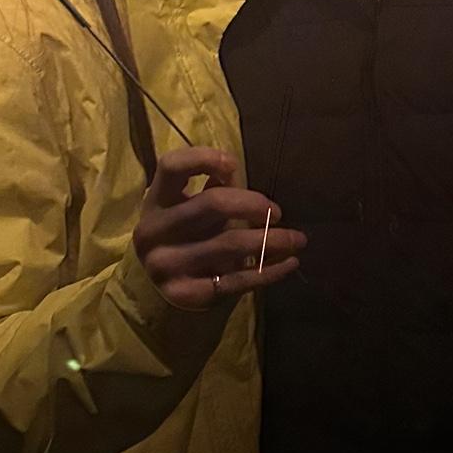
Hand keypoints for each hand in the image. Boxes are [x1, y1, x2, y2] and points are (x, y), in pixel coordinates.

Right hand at [131, 146, 305, 309]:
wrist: (157, 294)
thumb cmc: (183, 238)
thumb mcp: (187, 210)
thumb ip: (211, 189)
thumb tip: (236, 174)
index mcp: (155, 202)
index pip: (172, 166)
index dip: (204, 157)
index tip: (233, 165)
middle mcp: (154, 232)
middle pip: (212, 203)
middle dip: (253, 205)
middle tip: (277, 212)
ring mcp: (166, 266)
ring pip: (231, 244)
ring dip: (273, 240)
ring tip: (297, 239)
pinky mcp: (186, 294)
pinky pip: (237, 280)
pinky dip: (270, 270)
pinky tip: (289, 262)